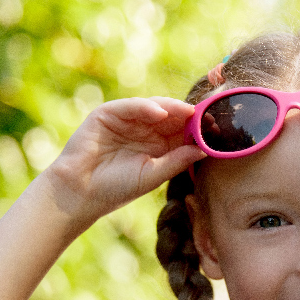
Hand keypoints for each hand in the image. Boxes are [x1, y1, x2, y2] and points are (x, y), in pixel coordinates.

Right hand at [43, 97, 205, 223]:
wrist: (81, 193)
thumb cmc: (117, 188)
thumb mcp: (153, 175)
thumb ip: (177, 161)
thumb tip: (204, 150)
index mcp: (157, 144)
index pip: (182, 130)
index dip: (199, 127)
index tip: (218, 128)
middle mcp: (144, 129)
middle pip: (172, 115)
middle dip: (190, 114)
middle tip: (209, 114)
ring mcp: (127, 120)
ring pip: (155, 107)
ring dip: (173, 108)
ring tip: (189, 112)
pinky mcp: (108, 114)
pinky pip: (131, 106)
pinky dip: (146, 107)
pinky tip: (161, 113)